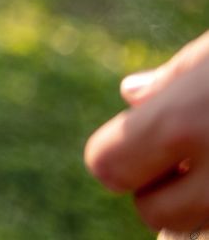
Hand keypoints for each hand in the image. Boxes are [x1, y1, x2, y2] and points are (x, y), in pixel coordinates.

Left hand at [86, 31, 208, 234]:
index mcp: (183, 124)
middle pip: (156, 212)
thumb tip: (130, 94)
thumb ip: (171, 82)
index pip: (108, 166)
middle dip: (166, 187)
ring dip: (202, 200)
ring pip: (198, 225)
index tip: (144, 140)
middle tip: (192, 152)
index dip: (120, 153)